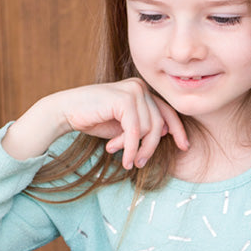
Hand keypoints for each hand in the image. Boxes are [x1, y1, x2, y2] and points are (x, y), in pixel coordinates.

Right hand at [2, 78, 188, 165]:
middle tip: (139, 163)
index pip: (167, 112)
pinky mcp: (124, 100)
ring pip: (148, 129)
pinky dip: (131, 148)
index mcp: (142, 91)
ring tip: (120, 154)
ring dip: (134, 148)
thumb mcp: (124, 126)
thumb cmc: (94, 119)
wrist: (66, 112)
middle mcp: (140, 87)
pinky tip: (125, 159)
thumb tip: (164, 133)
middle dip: (150, 148)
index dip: (178, 130)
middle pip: (159, 124)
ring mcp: (133, 91)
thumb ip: (143, 127)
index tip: (184, 147)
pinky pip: (135, 131)